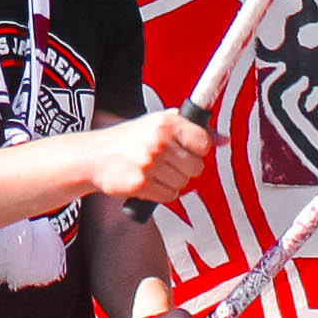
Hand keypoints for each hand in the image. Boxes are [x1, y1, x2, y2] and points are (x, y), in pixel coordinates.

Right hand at [82, 106, 210, 207]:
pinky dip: (161, 192)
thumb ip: (192, 129)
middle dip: (185, 168)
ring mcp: (149, 163)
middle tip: (168, 162)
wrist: (94, 156)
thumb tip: (223, 139)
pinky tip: (149, 181)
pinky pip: (170, 196)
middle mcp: (158, 141)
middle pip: (196, 167)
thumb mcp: (159, 124)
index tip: (188, 149)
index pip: (203, 142)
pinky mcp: (142, 184)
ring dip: (172, 181)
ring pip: (184, 183)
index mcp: (165, 122)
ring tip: (155, 171)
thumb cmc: (128, 139)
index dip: (198, 149)